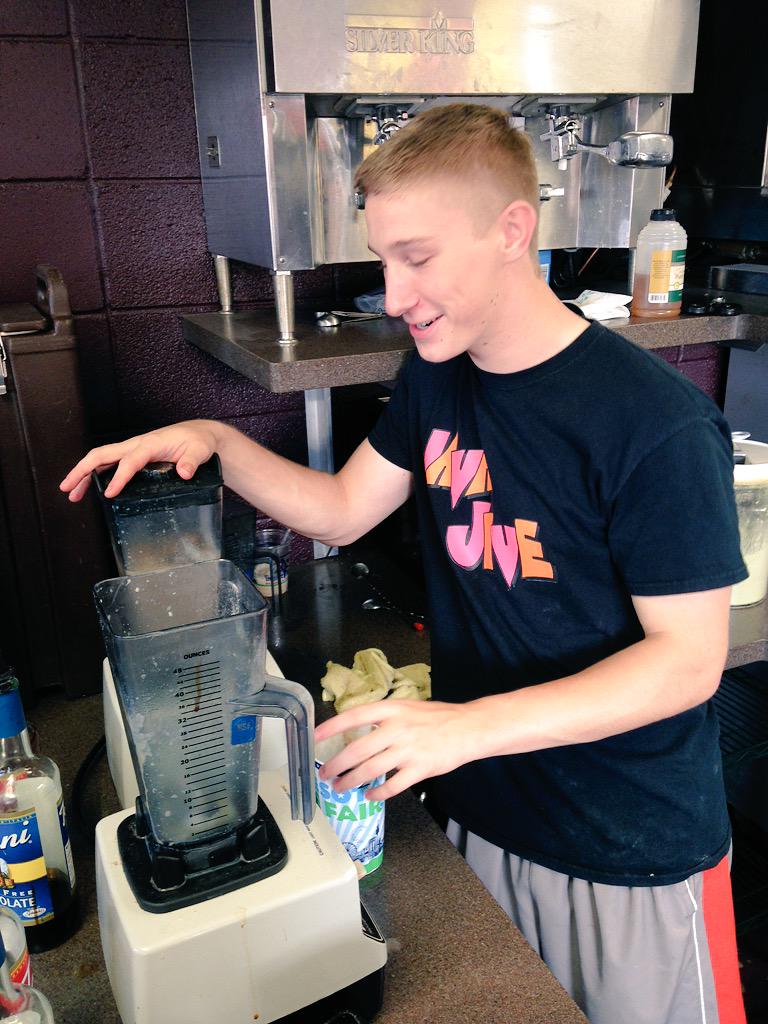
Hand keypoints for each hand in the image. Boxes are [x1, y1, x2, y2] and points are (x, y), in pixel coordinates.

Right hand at [59, 420, 219, 501]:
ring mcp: (133, 450)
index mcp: (151, 443)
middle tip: (68, 489)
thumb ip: (191, 461)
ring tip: (72, 494)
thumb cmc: (198, 442)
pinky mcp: (135, 456)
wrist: (200, 435)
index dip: (119, 477)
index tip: (110, 494)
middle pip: (102, 455)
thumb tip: (184, 473)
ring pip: (102, 460)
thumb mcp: (199, 450)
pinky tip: (91, 489)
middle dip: (83, 471)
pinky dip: (97, 475)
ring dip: (84, 475)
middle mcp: (137, 445)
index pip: (130, 461)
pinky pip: (110, 464)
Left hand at [315, 698, 480, 800]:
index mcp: (392, 709)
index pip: (355, 716)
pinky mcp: (421, 768)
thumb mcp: (407, 708)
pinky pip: (393, 785)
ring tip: (340, 787)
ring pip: (371, 770)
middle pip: (358, 749)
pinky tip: (369, 796)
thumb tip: (355, 732)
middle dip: (337, 764)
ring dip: (351, 781)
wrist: (469, 727)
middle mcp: (398, 728)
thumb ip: (383, 719)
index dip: (332, 726)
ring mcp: (409, 749)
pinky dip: (378, 793)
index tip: (314, 736)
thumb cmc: (436, 718)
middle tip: (324, 774)